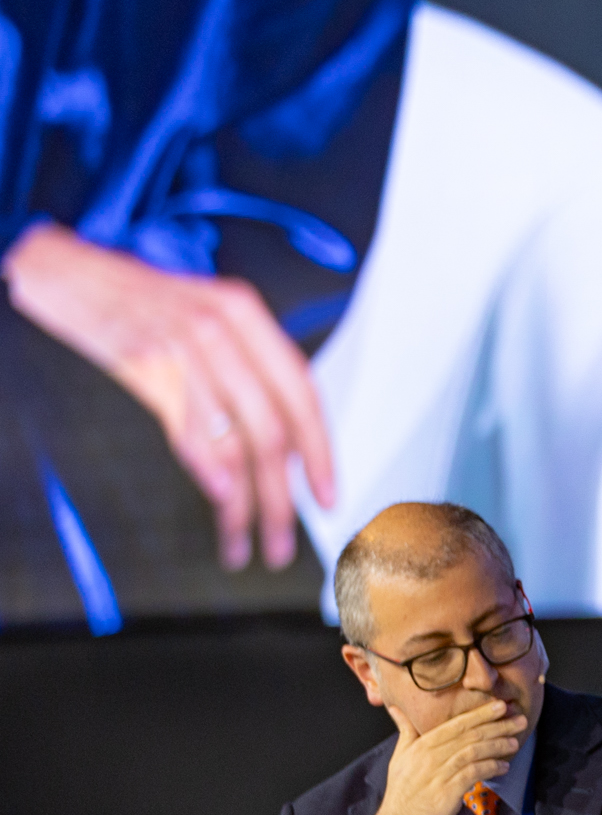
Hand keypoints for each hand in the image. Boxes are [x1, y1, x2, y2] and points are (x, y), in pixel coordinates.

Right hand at [3, 221, 337, 569]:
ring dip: (243, 504)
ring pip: (233, 442)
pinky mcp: (144, 365)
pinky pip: (188, 432)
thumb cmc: (134, 301)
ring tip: (245, 542)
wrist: (61, 272)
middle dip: (282, 497)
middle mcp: (221, 327)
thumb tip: (286, 440)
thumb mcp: (204, 314)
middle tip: (283, 541)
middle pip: (271, 431)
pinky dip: (209, 474)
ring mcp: (181, 346)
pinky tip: (220, 504)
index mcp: (245, 313)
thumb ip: (247, 364)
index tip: (327, 496)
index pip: (302, 393)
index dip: (321, 452)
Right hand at [362, 698, 529, 814]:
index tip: (501, 705)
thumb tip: (397, 708)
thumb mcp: (399, 757)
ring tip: (515, 743)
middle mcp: (429, 756)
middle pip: (469, 735)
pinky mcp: (447, 792)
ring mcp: (438, 774)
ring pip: (474, 752)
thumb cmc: (402, 792)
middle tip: (520, 720)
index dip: (481, 714)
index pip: (456, 724)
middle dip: (498, 726)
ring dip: (497, 746)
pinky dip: (491, 767)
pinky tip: (504, 766)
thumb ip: (406, 731)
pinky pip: (474, 774)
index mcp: (421, 745)